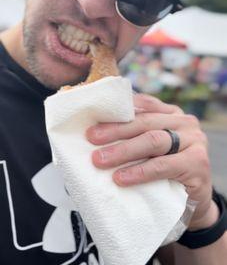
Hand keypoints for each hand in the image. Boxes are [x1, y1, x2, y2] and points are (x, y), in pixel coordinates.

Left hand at [86, 94, 215, 229]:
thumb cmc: (165, 172)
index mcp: (171, 113)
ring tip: (100, 160)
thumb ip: (135, 135)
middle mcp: (185, 122)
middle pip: (145, 122)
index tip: (93, 120)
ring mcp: (194, 140)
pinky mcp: (198, 163)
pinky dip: (140, 172)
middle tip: (91, 138)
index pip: (143, 105)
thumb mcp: (151, 149)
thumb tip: (95, 131)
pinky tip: (121, 178)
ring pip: (153, 140)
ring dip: (124, 150)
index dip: (118, 111)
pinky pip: (163, 165)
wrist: (194, 203)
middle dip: (115, 130)